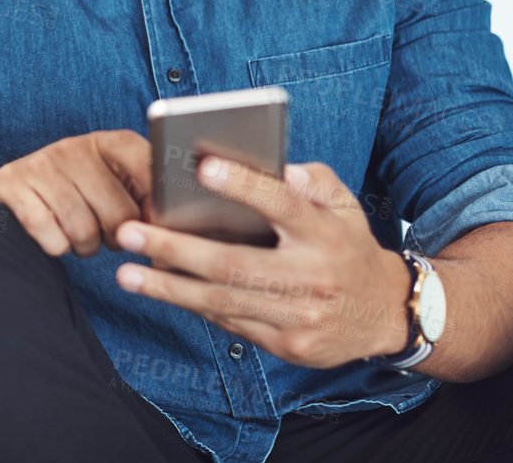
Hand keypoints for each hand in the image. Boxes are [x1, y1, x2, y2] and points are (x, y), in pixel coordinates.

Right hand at [0, 130, 150, 257]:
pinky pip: (52, 239)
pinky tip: (52, 235)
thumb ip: (144, 199)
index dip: (156, 206)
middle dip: (116, 237)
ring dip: (85, 246)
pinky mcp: (11, 186)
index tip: (154, 226)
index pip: (149, 168)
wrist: (6, 193)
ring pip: (84, 232)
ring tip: (78, 234)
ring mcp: (40, 165)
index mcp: (107, 142)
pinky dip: (56, 247)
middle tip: (104, 233)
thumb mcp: (109, 184)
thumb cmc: (73, 195)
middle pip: (119, 214)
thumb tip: (172, 238)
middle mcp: (73, 147)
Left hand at [112, 158, 408, 367]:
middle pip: (235, 264)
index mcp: (326, 234)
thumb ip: (311, 180)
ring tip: (126, 273)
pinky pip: (231, 324)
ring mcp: (300, 317)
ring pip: (223, 302)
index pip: (282, 204)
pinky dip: (193, 306)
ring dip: (169, 288)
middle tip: (130, 232)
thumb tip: (276, 169)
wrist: (386, 313)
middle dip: (176, 249)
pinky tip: (161, 290)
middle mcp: (314, 277)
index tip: (202, 166)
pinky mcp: (289, 346)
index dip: (243, 185)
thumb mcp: (344, 204)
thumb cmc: (348, 244)